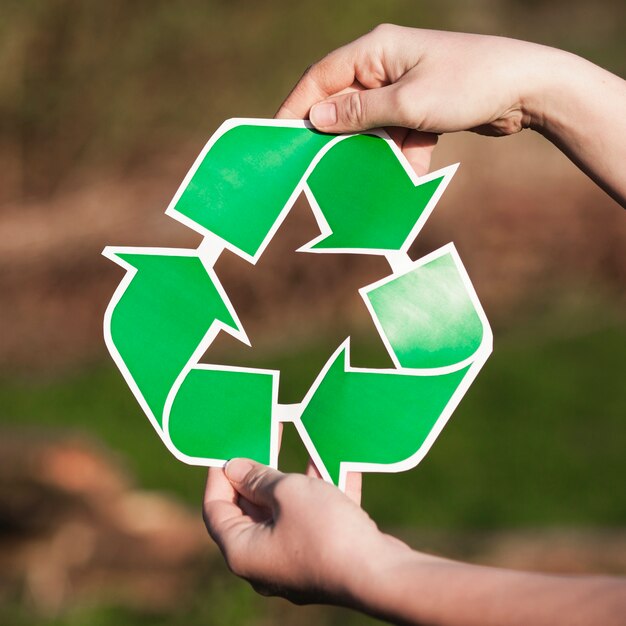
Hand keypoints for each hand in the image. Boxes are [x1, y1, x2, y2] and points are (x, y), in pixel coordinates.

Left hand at [202, 459, 405, 605]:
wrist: (381, 575)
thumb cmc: (326, 532)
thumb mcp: (288, 492)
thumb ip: (259, 478)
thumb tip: (234, 469)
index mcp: (243, 551)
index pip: (215, 509)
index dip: (219, 476)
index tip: (230, 449)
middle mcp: (264, 562)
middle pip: (251, 511)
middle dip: (260, 474)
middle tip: (265, 441)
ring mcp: (295, 561)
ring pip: (287, 513)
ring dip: (295, 480)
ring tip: (301, 445)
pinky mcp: (324, 558)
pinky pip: (315, 521)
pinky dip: (322, 494)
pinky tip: (338, 464)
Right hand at [276, 26, 551, 175]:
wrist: (528, 89)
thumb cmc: (468, 84)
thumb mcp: (406, 103)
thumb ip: (358, 112)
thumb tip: (316, 118)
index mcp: (376, 50)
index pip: (321, 78)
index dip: (299, 107)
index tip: (281, 136)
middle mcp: (385, 64)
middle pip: (344, 103)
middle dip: (340, 136)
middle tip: (323, 165)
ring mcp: (403, 86)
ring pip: (371, 124)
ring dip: (377, 150)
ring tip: (380, 171)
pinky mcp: (420, 106)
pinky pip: (397, 133)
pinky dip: (403, 152)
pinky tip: (414, 168)